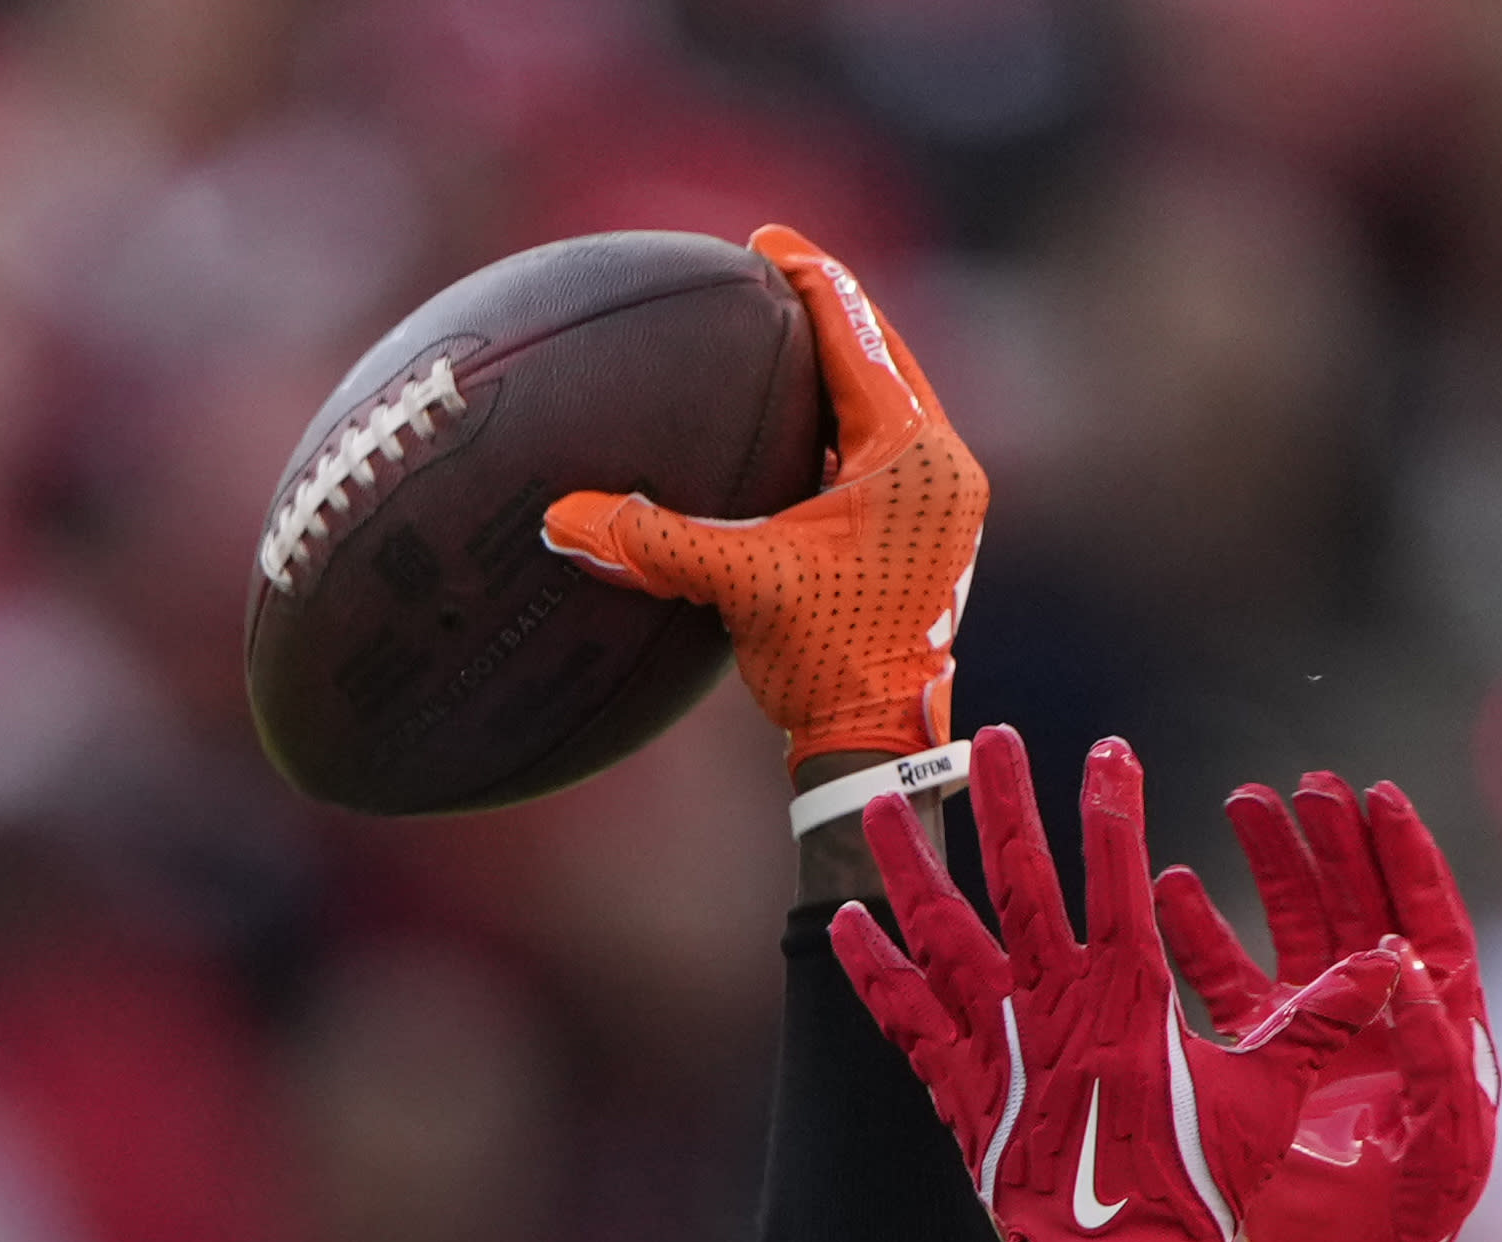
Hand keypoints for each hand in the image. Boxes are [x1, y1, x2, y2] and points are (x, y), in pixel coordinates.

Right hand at [538, 223, 985, 763]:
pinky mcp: (924, 531)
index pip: (857, 338)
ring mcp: (939, 500)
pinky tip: (798, 419)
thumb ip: (655, 541)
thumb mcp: (739, 584)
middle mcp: (941, 465)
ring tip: (786, 331)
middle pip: (884, 356)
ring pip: (889, 401)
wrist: (879, 739)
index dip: (811, 280)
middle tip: (777, 270)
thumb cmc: (827, 657)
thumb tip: (560, 518)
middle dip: (830, 310)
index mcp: (912, 454)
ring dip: (841, 364)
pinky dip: (842, 419)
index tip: (766, 242)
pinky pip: (883, 447)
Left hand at [831, 726, 1426, 1241]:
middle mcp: (1053, 1005)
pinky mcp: (957, 1089)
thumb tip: (1395, 963)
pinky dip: (872, 969)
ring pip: (944, 935)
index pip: (1119, 877)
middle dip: (1003, 804)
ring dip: (914, 866)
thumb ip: (1320, 1023)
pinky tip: (844, 921)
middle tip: (988, 738)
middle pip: (1019, 883)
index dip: (1112, 807)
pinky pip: (903, 1016)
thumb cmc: (1196, 1186)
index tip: (1109, 747)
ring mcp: (996, 1044)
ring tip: (885, 804)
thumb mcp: (1267, 1099)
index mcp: (1129, 996)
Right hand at [1154, 771, 1497, 1241]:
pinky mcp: (1267, 1057)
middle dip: (1331, 839)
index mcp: (1442, 1021)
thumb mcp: (1444, 1137)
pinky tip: (1176, 889)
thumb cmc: (1415, 1219)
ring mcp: (1322, 1029)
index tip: (1375, 794)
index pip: (1427, 914)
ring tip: (1242, 804)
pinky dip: (1204, 935)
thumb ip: (1438, 1054)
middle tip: (1301, 787)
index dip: (1403, 852)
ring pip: (1294, 925)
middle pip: (1359, 901)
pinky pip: (1230, 982)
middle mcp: (1383, 1012)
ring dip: (1271, 865)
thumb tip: (1416, 967)